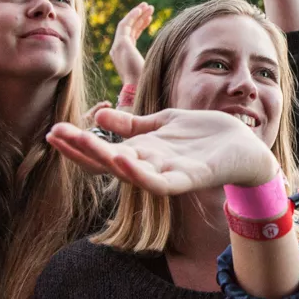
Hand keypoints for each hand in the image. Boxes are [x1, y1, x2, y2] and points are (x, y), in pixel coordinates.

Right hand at [47, 108, 280, 191]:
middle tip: (54, 134)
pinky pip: (160, 182)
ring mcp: (169, 174)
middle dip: (81, 149)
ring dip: (104, 160)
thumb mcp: (163, 123)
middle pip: (108, 162)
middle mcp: (151, 166)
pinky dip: (140, 172)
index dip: (77, 143)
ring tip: (81, 143)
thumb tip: (100, 116)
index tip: (53, 130)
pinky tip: (123, 157)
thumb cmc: (205, 135)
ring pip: (129, 173)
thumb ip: (132, 124)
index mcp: (144, 152)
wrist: (246, 146)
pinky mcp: (190, 178)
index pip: (102, 151)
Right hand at [110, 3, 152, 86]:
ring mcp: (118, 47)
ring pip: (127, 25)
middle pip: (129, 29)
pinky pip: (125, 25)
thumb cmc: (147, 81)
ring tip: (148, 6)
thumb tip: (168, 54)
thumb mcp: (151, 66)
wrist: (138, 88)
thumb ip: (153, 58)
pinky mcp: (120, 43)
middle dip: (139, 18)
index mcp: (124, 56)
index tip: (150, 18)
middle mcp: (118, 51)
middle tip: (149, 8)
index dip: (140, 26)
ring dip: (137, 14)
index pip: (131, 36)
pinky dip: (133, 16)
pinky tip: (141, 10)